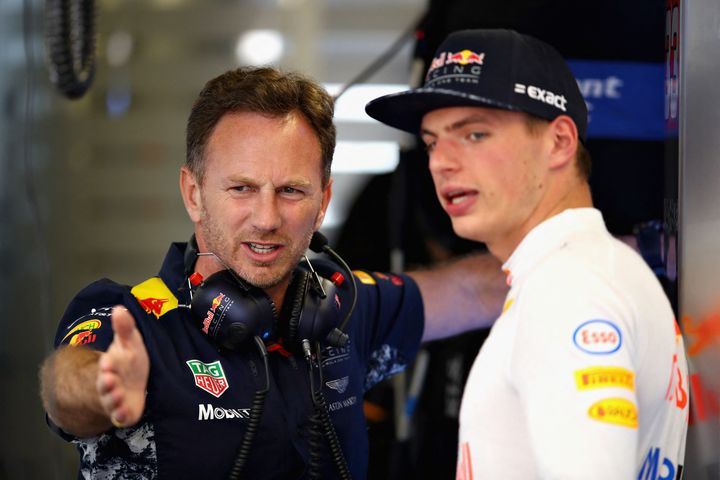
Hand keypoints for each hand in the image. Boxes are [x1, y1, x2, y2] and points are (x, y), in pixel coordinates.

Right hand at [96, 306, 149, 427]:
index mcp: (110, 365)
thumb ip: (125, 328)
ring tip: (118, 395)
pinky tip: (124, 414)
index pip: (106, 364)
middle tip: (110, 379)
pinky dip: (120, 415)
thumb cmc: (130, 361)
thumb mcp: (130, 343)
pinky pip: (120, 416)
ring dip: (113, 399)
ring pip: (111, 401)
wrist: (132, 383)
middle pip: (105, 384)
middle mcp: (110, 383)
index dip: (107, 364)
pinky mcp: (124, 412)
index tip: (108, 361)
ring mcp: (115, 399)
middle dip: (106, 382)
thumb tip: (119, 308)